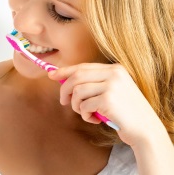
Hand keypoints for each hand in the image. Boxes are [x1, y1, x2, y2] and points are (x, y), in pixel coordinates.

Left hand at [48, 63, 164, 145]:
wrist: (145, 129)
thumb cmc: (124, 112)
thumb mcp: (111, 91)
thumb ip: (92, 83)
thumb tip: (62, 78)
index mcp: (115, 69)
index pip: (83, 67)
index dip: (65, 71)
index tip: (51, 74)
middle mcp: (114, 74)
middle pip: (76, 76)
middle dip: (65, 89)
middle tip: (64, 102)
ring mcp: (112, 86)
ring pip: (77, 91)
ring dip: (76, 105)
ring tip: (85, 113)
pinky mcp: (108, 100)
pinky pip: (84, 106)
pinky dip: (85, 115)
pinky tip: (94, 119)